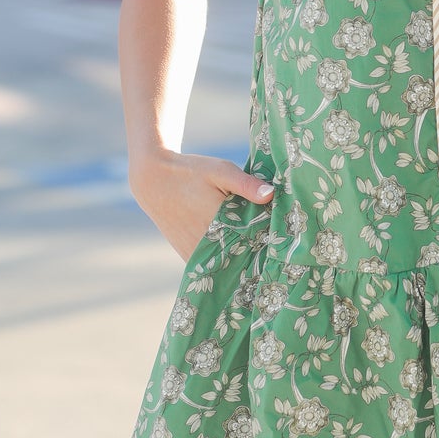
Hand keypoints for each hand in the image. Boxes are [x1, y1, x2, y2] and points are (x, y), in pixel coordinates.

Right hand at [129, 149, 274, 261]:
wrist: (153, 179)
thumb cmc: (190, 171)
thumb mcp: (221, 171)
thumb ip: (246, 184)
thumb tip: (271, 195)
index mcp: (218, 222)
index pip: (252, 242)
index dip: (268, 246)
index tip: (285, 248)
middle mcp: (205, 241)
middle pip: (239, 256)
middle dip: (257, 257)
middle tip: (277, 258)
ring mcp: (194, 250)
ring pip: (223, 264)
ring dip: (239, 263)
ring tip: (261, 264)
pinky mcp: (186, 253)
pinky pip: (209, 266)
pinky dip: (222, 264)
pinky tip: (237, 261)